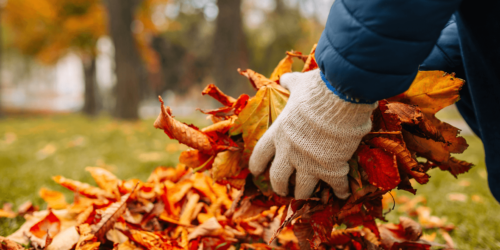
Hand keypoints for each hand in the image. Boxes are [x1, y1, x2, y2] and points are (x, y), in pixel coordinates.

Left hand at [249, 69, 376, 198]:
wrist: (341, 98)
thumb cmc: (317, 90)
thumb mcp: (299, 84)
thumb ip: (290, 83)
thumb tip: (284, 77)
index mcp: (279, 133)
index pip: (260, 154)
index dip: (257, 165)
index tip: (256, 172)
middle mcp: (290, 152)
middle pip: (278, 178)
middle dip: (279, 187)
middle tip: (284, 190)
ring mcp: (310, 163)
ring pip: (302, 189)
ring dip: (303, 194)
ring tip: (305, 196)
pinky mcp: (331, 169)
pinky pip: (335, 187)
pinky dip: (339, 192)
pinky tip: (341, 195)